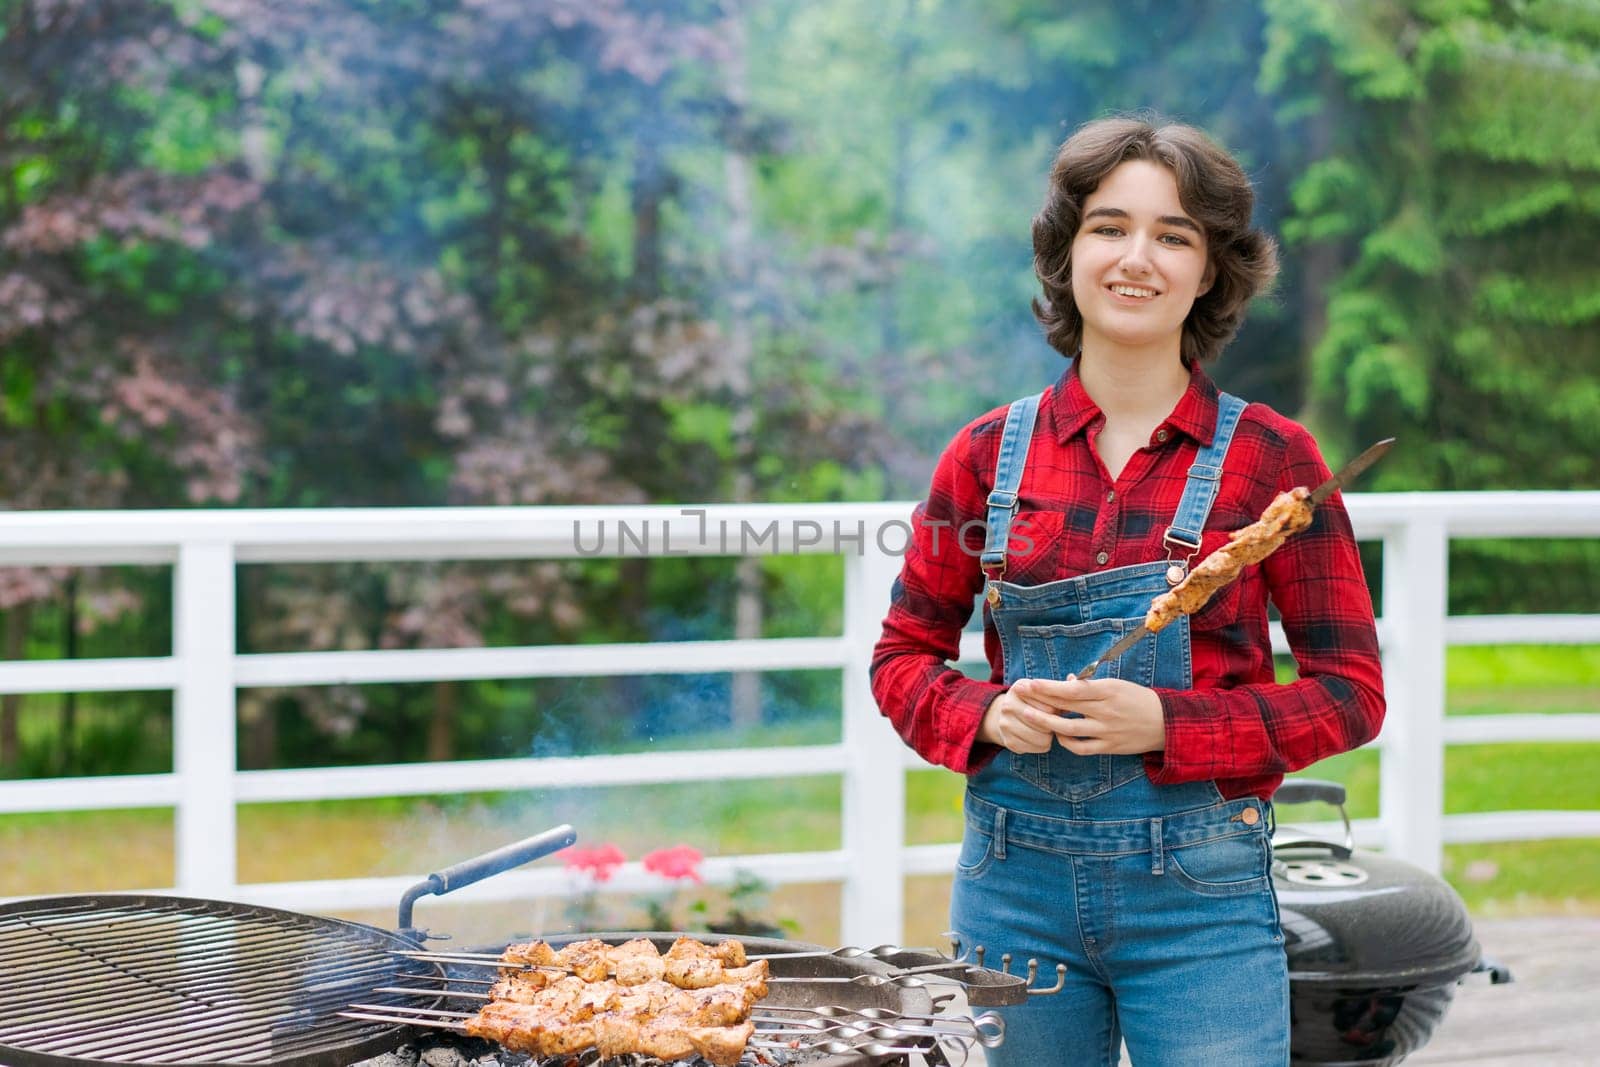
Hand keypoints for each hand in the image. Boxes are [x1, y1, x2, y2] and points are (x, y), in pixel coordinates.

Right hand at [977, 681, 1075, 753]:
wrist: (1009, 715)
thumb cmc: (1036, 701)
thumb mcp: (1045, 692)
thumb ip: (1061, 688)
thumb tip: (1073, 679)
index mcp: (1020, 687)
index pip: (1050, 704)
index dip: (1059, 710)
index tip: (1060, 710)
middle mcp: (1008, 704)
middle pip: (1044, 721)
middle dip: (1054, 724)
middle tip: (1054, 722)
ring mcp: (1006, 724)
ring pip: (1041, 737)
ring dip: (1049, 736)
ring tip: (1048, 730)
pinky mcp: (1008, 742)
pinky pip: (1035, 748)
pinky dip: (1042, 746)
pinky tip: (1039, 738)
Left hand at [1010, 676, 1167, 755]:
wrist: (1165, 723)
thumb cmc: (1137, 698)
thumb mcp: (1116, 685)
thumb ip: (1090, 685)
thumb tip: (1066, 682)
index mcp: (1108, 691)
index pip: (1072, 689)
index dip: (1049, 687)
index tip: (1030, 683)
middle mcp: (1106, 711)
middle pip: (1066, 708)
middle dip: (1040, 702)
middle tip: (1020, 697)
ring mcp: (1107, 731)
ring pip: (1069, 729)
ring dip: (1047, 723)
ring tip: (1029, 717)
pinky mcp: (1109, 747)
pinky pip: (1081, 748)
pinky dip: (1066, 742)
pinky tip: (1057, 735)